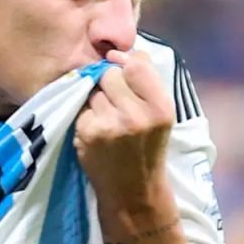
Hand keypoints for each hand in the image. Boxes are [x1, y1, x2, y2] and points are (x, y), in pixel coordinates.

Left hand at [74, 49, 175, 214]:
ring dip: (96, 98)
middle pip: (111, 73)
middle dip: (109, 83)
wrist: (133, 191)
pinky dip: (85, 114)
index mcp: (162, 108)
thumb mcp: (160, 115)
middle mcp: (137, 116)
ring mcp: (110, 125)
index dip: (125, 63)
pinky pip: (81, 106)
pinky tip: (95, 130)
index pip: (137, 64)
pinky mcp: (87, 133)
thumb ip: (146, 81)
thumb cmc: (148, 148)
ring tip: (107, 118)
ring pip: (93, 89)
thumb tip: (120, 52)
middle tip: (116, 103)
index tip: (122, 71)